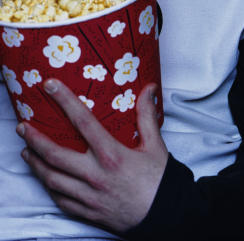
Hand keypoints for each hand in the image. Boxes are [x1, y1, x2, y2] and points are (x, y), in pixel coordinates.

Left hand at [18, 79, 167, 231]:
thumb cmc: (160, 180)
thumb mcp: (156, 145)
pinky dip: (49, 187)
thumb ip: (147, 116)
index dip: (65, 101)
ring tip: (26, 152)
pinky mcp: (86, 211)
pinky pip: (60, 199)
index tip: (51, 87)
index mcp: (112, 155)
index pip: (83, 122)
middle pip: (55, 154)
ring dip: (35, 164)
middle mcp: (95, 175)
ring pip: (51, 178)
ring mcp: (87, 195)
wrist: (164, 214)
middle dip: (34, 139)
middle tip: (23, 127)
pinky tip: (46, 178)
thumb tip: (148, 90)